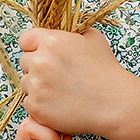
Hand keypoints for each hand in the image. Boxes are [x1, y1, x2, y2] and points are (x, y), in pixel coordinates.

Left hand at [17, 27, 134, 136]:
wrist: (114, 103)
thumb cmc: (106, 71)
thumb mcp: (92, 38)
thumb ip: (70, 33)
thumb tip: (59, 32)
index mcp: (51, 41)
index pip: (25, 39)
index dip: (34, 46)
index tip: (41, 53)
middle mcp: (40, 61)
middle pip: (24, 61)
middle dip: (36, 66)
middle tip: (56, 75)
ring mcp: (36, 85)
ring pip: (26, 82)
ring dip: (38, 86)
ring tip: (61, 90)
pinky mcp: (36, 106)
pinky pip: (29, 102)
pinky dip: (41, 104)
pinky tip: (59, 103)